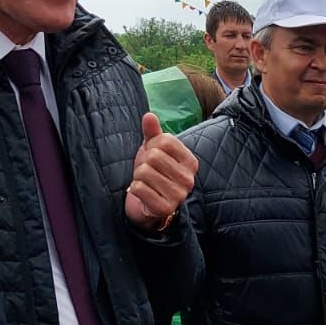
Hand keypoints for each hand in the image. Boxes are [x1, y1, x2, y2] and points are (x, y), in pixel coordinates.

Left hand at [126, 113, 198, 231]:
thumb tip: (149, 116)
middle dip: (144, 163)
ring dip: (138, 177)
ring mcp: (178, 195)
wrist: (148, 203)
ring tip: (146, 183)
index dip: (152, 145)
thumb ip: (152, 132)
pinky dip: (135, 189)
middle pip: (154, 156)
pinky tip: (143, 194)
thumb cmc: (153, 172)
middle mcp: (188, 179)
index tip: (154, 155)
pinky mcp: (165, 208)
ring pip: (144, 172)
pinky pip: (139, 188)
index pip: (166, 141)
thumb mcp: (153, 149)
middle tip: (148, 172)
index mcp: (190, 162)